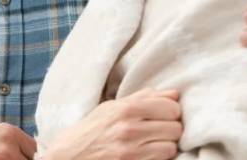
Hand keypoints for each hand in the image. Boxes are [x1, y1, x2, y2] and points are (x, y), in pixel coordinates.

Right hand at [44, 88, 181, 159]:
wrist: (71, 153)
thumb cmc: (94, 128)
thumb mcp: (113, 106)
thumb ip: (144, 98)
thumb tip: (174, 93)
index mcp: (125, 109)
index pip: (170, 107)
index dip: (171, 111)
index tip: (165, 114)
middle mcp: (129, 129)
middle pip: (175, 127)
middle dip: (170, 128)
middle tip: (159, 129)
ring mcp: (131, 151)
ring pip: (171, 146)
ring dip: (166, 145)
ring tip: (153, 142)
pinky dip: (159, 156)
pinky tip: (148, 152)